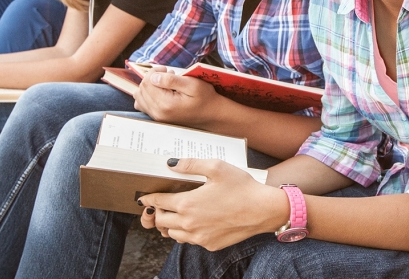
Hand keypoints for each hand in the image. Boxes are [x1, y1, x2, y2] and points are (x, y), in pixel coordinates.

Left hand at [133, 68, 230, 127]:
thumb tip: (153, 77)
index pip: (147, 83)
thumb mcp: (192, 84)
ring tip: (163, 83)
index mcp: (165, 104)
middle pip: (141, 89)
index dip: (154, 71)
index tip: (167, 69)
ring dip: (148, 86)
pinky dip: (147, 95)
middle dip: (151, 78)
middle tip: (167, 74)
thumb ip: (171, 80)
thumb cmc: (205, 98)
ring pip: (139, 97)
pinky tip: (159, 92)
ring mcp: (157, 117)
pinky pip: (142, 105)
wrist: (212, 115)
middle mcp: (158, 112)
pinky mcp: (158, 118)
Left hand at [137, 158, 286, 250]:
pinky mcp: (209, 244)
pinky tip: (195, 222)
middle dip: (158, 212)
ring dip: (170, 224)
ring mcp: (199, 237)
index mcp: (188, 204)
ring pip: (172, 234)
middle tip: (162, 204)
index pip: (158, 202)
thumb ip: (191, 165)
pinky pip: (189, 241)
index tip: (145, 196)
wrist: (263, 210)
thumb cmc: (242, 187)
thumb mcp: (217, 167)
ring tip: (177, 214)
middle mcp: (189, 224)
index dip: (150, 198)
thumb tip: (171, 164)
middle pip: (160, 221)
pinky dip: (186, 233)